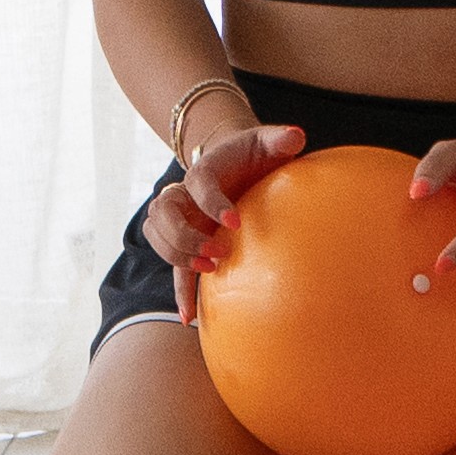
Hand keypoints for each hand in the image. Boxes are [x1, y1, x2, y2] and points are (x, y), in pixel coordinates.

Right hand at [142, 119, 305, 312]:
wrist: (233, 164)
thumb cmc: (253, 154)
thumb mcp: (265, 142)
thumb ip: (278, 139)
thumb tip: (297, 136)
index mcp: (204, 170)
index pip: (198, 184)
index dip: (212, 204)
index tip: (235, 222)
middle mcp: (183, 194)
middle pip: (164, 213)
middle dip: (186, 235)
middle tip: (218, 252)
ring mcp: (181, 218)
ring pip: (159, 237)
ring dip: (178, 256)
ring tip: (210, 270)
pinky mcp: (187, 241)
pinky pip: (174, 266)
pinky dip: (180, 291)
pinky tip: (191, 318)